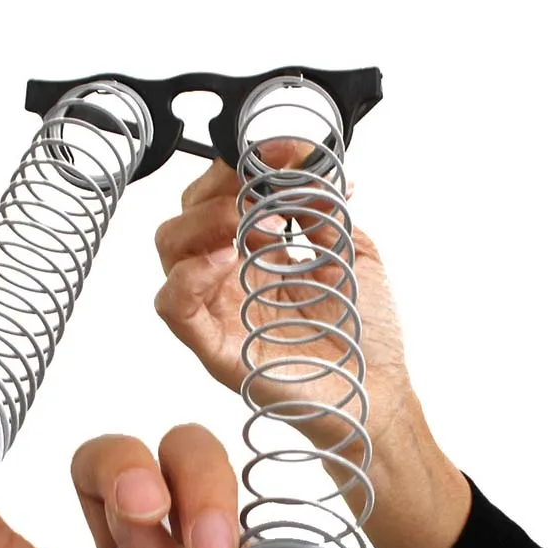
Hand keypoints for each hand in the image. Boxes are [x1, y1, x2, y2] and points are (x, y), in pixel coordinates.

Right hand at [153, 147, 471, 547]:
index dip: (235, 167)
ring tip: (243, 226)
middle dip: (214, 192)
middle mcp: (228, 282)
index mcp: (254, 257)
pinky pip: (173, 307)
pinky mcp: (214, 347)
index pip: (218, 198)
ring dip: (201, 224)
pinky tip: (224, 261)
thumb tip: (302, 160)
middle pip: (184, 218)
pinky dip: (187, 275)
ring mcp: (218, 313)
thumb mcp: (350, 248)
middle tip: (255, 198)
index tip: (273, 155)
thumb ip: (321, 205)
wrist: (377, 392)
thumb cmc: (363, 332)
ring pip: (169, 253)